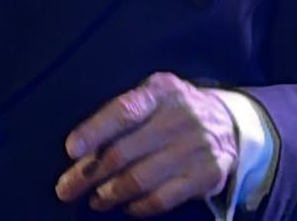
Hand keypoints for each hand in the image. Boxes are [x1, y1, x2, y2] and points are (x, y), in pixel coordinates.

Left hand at [54, 72, 237, 216]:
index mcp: (161, 91)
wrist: (229, 122)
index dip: (94, 132)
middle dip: (89, 174)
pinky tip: (126, 206)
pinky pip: (164, 198)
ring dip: (111, 193)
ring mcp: (196, 147)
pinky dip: (139, 206)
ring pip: (141, 178)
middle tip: (67, 188)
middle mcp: (180, 116)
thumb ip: (122, 114)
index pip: (123, 112)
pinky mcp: (207, 175)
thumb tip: (80, 151)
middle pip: (124, 151)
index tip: (70, 151)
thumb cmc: (173, 110)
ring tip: (95, 199)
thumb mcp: (153, 96)